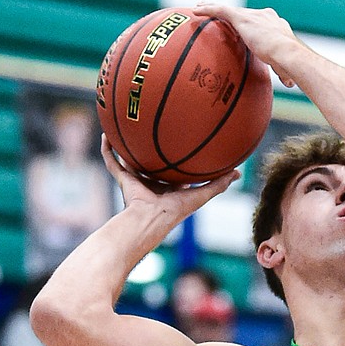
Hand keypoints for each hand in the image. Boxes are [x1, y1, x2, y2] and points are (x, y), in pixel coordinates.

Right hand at [100, 137, 238, 224]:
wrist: (152, 218)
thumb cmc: (178, 209)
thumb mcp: (202, 195)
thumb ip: (219, 184)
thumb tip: (239, 173)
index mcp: (170, 187)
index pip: (174, 170)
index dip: (178, 159)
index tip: (182, 142)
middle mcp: (152, 183)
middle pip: (151, 163)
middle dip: (152, 151)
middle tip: (153, 130)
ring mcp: (136, 181)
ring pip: (130, 160)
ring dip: (127, 147)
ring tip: (125, 127)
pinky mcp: (123, 180)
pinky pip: (112, 162)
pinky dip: (108, 150)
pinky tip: (106, 135)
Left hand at [192, 4, 297, 85]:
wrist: (289, 52)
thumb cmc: (290, 62)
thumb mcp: (286, 64)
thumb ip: (284, 71)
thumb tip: (291, 83)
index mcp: (276, 25)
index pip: (259, 22)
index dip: (250, 23)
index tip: (244, 25)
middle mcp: (265, 16)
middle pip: (242, 12)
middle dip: (231, 12)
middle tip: (219, 12)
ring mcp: (253, 15)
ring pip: (229, 9)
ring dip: (213, 7)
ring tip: (200, 6)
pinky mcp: (242, 18)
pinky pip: (220, 10)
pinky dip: (208, 9)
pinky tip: (195, 10)